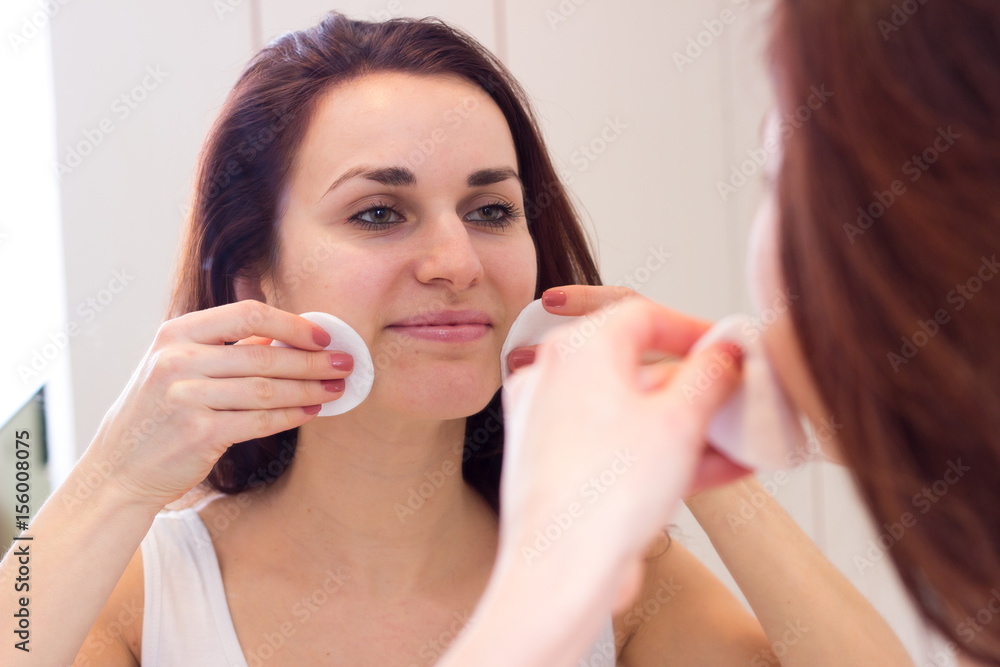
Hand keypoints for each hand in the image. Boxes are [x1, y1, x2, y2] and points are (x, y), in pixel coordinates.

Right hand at [78, 300, 353, 510]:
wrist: (120, 467)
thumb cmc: (160, 411)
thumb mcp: (180, 365)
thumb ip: (228, 346)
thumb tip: (288, 334)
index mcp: (176, 333)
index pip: (247, 314)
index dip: (292, 324)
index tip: (324, 336)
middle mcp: (177, 360)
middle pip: (264, 355)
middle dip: (313, 360)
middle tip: (346, 364)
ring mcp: (185, 397)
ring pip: (267, 389)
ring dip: (310, 389)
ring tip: (336, 389)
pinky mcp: (198, 433)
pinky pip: (260, 421)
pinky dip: (291, 416)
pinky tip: (312, 412)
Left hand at [497, 291, 745, 613]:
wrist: (559, 572)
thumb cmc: (602, 496)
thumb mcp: (680, 422)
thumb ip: (710, 376)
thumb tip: (723, 354)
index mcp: (576, 349)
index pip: (642, 316)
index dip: (694, 329)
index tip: (727, 348)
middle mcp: (554, 378)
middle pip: (638, 367)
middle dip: (697, 390)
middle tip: (736, 400)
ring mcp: (550, 423)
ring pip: (631, 412)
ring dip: (688, 427)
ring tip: (740, 446)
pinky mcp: (557, 464)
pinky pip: (616, 444)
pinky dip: (659, 452)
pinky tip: (714, 471)